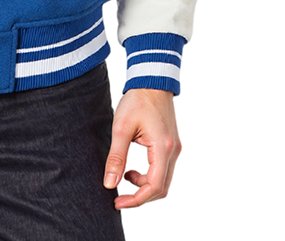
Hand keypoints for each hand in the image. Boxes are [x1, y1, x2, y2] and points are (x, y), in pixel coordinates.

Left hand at [102, 88, 180, 208]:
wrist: (151, 81)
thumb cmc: (137, 100)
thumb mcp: (121, 127)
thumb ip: (116, 157)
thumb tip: (109, 184)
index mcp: (163, 148)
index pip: (154, 186)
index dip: (136, 199)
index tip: (118, 202)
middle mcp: (173, 151)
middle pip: (161, 188)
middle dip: (140, 196)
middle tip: (118, 197)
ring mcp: (174, 149)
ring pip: (163, 181)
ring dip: (144, 186)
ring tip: (124, 176)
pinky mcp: (171, 145)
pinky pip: (163, 170)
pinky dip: (148, 176)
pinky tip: (132, 169)